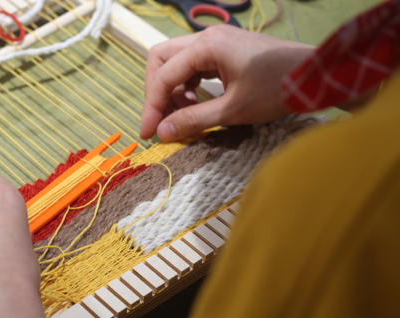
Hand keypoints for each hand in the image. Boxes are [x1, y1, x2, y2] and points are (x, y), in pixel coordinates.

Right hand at [141, 24, 314, 140]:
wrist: (316, 76)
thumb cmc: (278, 89)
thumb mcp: (234, 110)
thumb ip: (194, 120)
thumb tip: (162, 133)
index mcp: (207, 46)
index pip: (163, 75)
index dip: (152, 106)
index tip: (148, 134)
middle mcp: (207, 37)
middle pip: (162, 59)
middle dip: (156, 91)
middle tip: (161, 120)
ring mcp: (216, 42)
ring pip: (176, 61)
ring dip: (171, 89)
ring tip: (181, 115)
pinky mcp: (224, 50)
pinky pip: (193, 65)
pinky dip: (187, 85)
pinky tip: (195, 103)